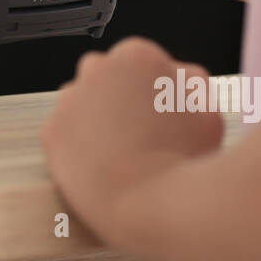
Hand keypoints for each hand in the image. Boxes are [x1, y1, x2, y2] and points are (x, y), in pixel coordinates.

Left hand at [42, 36, 222, 243]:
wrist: (147, 204)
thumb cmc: (182, 161)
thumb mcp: (208, 114)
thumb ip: (192, 87)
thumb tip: (179, 80)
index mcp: (137, 56)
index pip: (143, 62)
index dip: (156, 90)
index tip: (162, 113)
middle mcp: (96, 69)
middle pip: (108, 77)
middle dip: (121, 97)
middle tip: (141, 132)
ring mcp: (69, 99)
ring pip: (83, 104)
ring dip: (97, 119)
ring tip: (122, 152)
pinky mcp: (52, 132)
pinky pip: (65, 134)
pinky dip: (78, 147)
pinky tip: (100, 166)